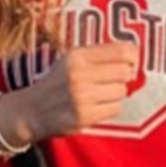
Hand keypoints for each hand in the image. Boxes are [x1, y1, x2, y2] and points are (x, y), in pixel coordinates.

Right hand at [11, 42, 139, 141]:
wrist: (31, 111)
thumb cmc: (58, 84)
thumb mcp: (72, 61)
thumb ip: (100, 56)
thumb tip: (134, 61)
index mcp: (78, 55)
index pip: (122, 50)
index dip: (133, 58)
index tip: (130, 65)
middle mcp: (80, 73)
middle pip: (125, 72)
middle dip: (122, 78)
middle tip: (110, 83)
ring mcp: (82, 96)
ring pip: (122, 92)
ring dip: (115, 95)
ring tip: (98, 96)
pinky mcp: (84, 116)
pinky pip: (115, 109)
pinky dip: (109, 109)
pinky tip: (95, 107)